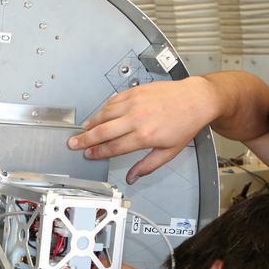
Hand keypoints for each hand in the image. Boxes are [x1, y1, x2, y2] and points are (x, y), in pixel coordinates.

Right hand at [68, 79, 218, 183]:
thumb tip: (132, 177)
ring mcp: (135, 103)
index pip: (114, 147)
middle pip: (103, 131)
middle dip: (85, 139)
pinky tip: (99, 115)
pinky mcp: (135, 91)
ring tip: (83, 130)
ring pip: (105, 114)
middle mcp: (137, 118)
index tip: (89, 155)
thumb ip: (147, 166)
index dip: (98, 153)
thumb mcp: (169, 151)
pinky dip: (103, 109)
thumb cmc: (185, 124)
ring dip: (91, 123)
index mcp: (145, 136)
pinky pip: (113, 101)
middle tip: (73, 143)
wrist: (196, 99)